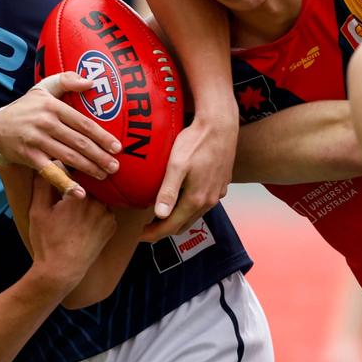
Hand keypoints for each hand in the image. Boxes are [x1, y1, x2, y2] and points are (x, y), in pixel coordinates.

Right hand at [0, 72, 122, 180]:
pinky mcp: (29, 157)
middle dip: (99, 156)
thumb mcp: (43, 88)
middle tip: (115, 166)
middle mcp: (45, 123)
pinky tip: (79, 192)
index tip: (117, 147)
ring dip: (89, 168)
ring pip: (68, 157)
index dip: (102, 136)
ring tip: (104, 175)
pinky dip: (65, 183)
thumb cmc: (27, 107)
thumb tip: (91, 82)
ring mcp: (36, 141)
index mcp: (53, 106)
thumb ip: (67, 80)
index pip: (83, 123)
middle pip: (79, 142)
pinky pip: (50, 172)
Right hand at [26, 174, 116, 290]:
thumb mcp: (38, 211)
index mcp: (78, 196)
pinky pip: (104, 209)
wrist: (62, 270)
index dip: (66, 173)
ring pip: (98, 195)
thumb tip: (48, 164)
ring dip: (89, 197)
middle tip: (67, 195)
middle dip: (79, 185)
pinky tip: (84, 221)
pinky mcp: (112, 225)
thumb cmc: (47, 242)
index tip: (62, 176)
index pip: (74, 171)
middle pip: (88, 182)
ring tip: (75, 211)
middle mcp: (97, 202)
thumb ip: (43, 184)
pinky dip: (96, 211)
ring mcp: (107, 214)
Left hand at [141, 111, 237, 240]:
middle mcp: (209, 201)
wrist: (221, 125)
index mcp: (196, 199)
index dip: (155, 234)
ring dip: (178, 218)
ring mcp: (217, 193)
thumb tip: (160, 215)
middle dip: (165, 228)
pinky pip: (204, 203)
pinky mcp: (222, 184)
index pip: (172, 226)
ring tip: (162, 213)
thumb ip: (168, 191)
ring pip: (195, 214)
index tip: (140, 236)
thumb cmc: (196, 141)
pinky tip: (182, 197)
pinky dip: (190, 207)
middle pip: (184, 224)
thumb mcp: (177, 165)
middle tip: (148, 227)